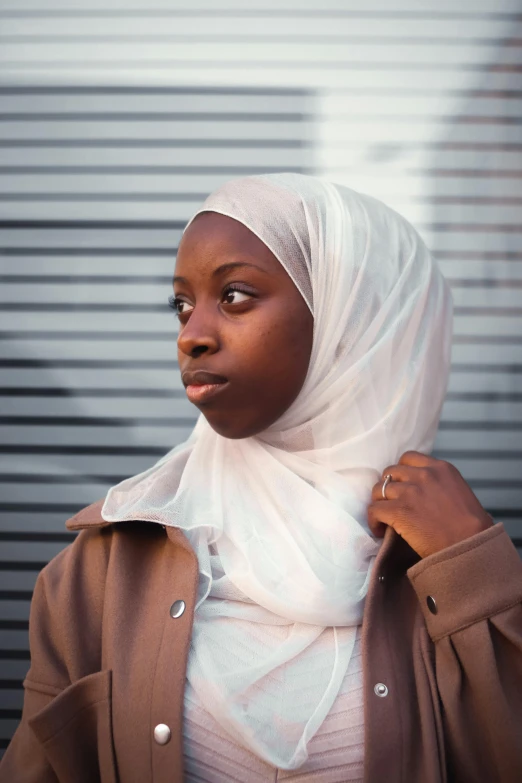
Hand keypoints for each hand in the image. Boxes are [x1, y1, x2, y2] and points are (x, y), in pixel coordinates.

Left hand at [367, 451, 493, 558]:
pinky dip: (373, 520)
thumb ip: (440, 484)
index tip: (402, 485)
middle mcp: (424, 475)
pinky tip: (380, 530)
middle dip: (388, 487)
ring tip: (384, 518)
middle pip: (390, 472)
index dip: (401, 473)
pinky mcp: (398, 511)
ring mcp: (409, 492)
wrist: (471, 547)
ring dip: (379, 503)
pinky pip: (374, 510)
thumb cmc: (472, 528)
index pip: (408, 458)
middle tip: (392, 503)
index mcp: (441, 468)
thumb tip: (424, 492)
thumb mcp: (460, 492)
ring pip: (378, 490)